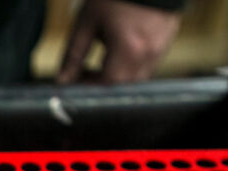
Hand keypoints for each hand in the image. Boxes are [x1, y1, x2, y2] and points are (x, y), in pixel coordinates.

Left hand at [58, 0, 181, 83]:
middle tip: (84, 71)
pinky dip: (130, 65)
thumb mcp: (86, 23)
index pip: (108, 84)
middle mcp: (150, 53)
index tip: (75, 80)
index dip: (89, 86)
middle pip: (123, 85)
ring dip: (116, 75)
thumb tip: (63, 79)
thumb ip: (73, 55)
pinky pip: (148, 64)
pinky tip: (118, 49)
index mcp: (130, 49)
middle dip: (101, 83)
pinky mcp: (169, 39)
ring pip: (137, 77)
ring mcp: (162, 47)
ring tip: (101, 58)